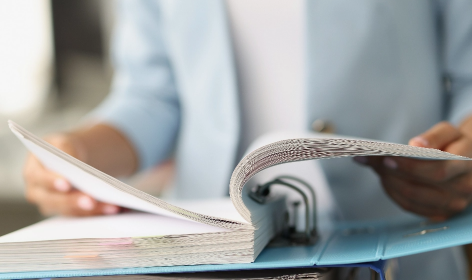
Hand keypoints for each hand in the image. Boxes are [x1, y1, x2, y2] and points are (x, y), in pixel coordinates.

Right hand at [23, 133, 120, 215]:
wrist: (69, 158)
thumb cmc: (63, 149)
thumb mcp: (63, 142)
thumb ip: (66, 150)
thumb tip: (75, 162)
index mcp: (33, 173)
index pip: (40, 179)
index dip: (52, 182)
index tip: (67, 184)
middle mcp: (38, 193)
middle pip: (55, 201)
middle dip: (74, 201)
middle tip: (92, 201)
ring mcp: (51, 205)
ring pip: (70, 211)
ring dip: (92, 211)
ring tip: (112, 207)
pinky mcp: (66, 212)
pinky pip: (81, 215)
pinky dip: (98, 213)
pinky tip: (114, 208)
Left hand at [354, 121, 471, 220]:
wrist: (471, 161)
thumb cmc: (456, 143)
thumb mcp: (451, 132)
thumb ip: (435, 135)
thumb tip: (416, 144)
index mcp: (467, 168)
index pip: (436, 172)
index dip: (409, 167)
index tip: (386, 158)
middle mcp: (463, 191)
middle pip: (419, 189)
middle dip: (391, 175)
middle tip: (371, 160)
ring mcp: (452, 206)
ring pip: (412, 200)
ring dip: (389, 183)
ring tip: (373, 166)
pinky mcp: (440, 214)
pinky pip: (410, 206)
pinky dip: (393, 193)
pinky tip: (384, 178)